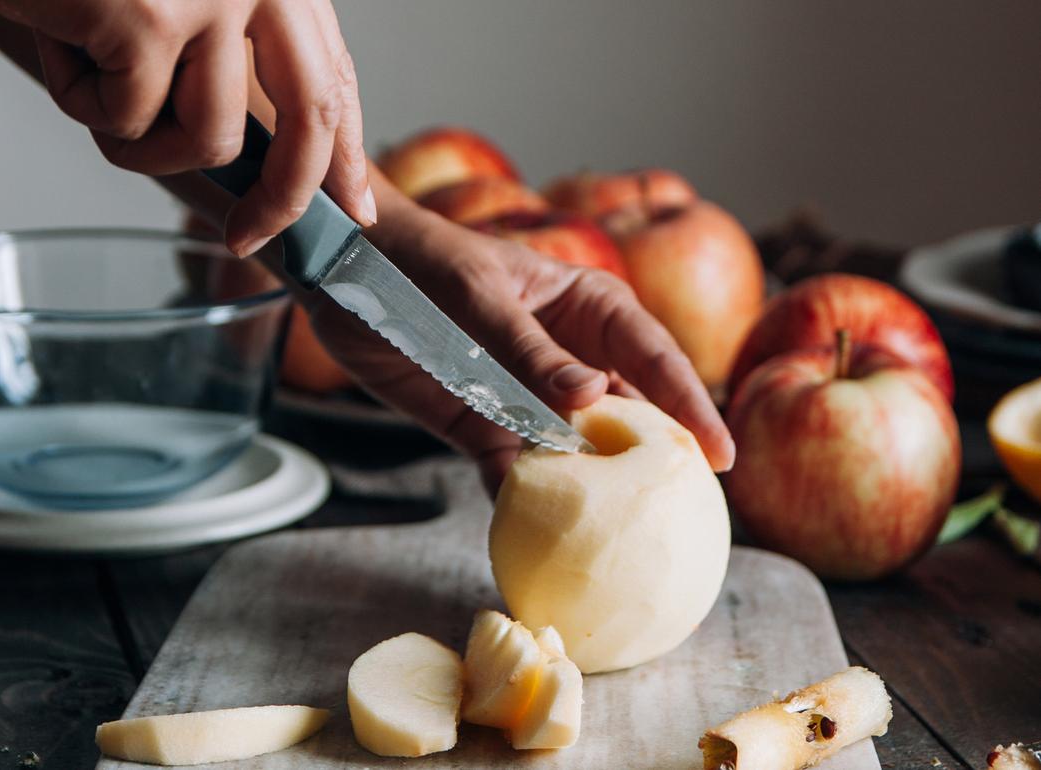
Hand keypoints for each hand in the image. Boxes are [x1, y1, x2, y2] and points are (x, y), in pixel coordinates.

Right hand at [0, 0, 373, 255]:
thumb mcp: (180, 2)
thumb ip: (230, 62)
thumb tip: (268, 168)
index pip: (335, 77)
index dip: (348, 152)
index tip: (351, 206)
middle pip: (312, 119)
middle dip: (283, 199)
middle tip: (247, 239)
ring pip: (210, 139)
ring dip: (143, 142)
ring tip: (94, 78)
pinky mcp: (150, 19)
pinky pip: (129, 124)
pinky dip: (82, 104)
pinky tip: (58, 43)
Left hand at [303, 206, 734, 494]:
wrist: (348, 276)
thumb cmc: (427, 262)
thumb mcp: (480, 298)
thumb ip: (532, 350)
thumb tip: (595, 397)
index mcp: (586, 308)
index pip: (654, 357)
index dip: (691, 405)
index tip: (719, 454)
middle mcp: (568, 358)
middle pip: (626, 412)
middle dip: (653, 457)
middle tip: (683, 509)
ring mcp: (528, 396)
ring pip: (575, 449)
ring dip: (591, 486)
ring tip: (620, 532)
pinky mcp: (484, 425)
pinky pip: (515, 470)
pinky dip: (526, 498)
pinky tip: (542, 532)